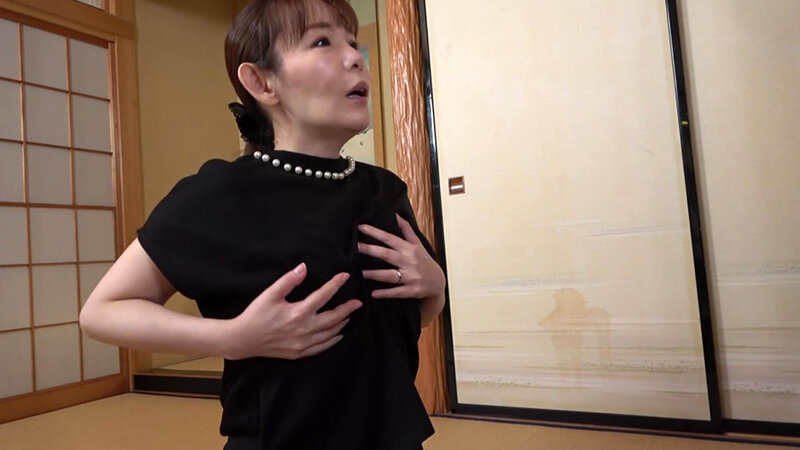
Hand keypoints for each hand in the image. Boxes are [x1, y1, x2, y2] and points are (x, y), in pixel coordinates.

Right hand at [224, 263, 361, 360]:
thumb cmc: (256, 314)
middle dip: (347, 309)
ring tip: (349, 315)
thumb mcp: (270, 294)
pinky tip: (338, 335)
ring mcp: (303, 343)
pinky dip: (332, 341)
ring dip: (341, 324)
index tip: (345, 276)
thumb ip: (289, 280)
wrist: (242, 340)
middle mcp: (305, 329)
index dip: (336, 285)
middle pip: (333, 318)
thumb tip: (304, 267)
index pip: (323, 296)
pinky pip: (321, 348)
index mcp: (299, 312)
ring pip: (330, 334)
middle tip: (358, 302)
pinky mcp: (299, 353)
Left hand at [358, 214, 445, 300]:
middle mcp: (409, 261)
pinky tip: (374, 294)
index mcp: (409, 249)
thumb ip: (406, 230)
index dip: (376, 233)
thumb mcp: (418, 245)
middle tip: (356, 247)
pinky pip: (397, 292)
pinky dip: (386, 293)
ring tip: (361, 272)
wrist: (438, 283)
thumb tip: (396, 215)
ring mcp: (411, 277)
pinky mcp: (412, 291)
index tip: (361, 228)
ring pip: (390, 275)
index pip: (390, 239)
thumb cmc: (424, 261)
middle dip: (371, 250)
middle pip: (388, 255)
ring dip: (375, 274)